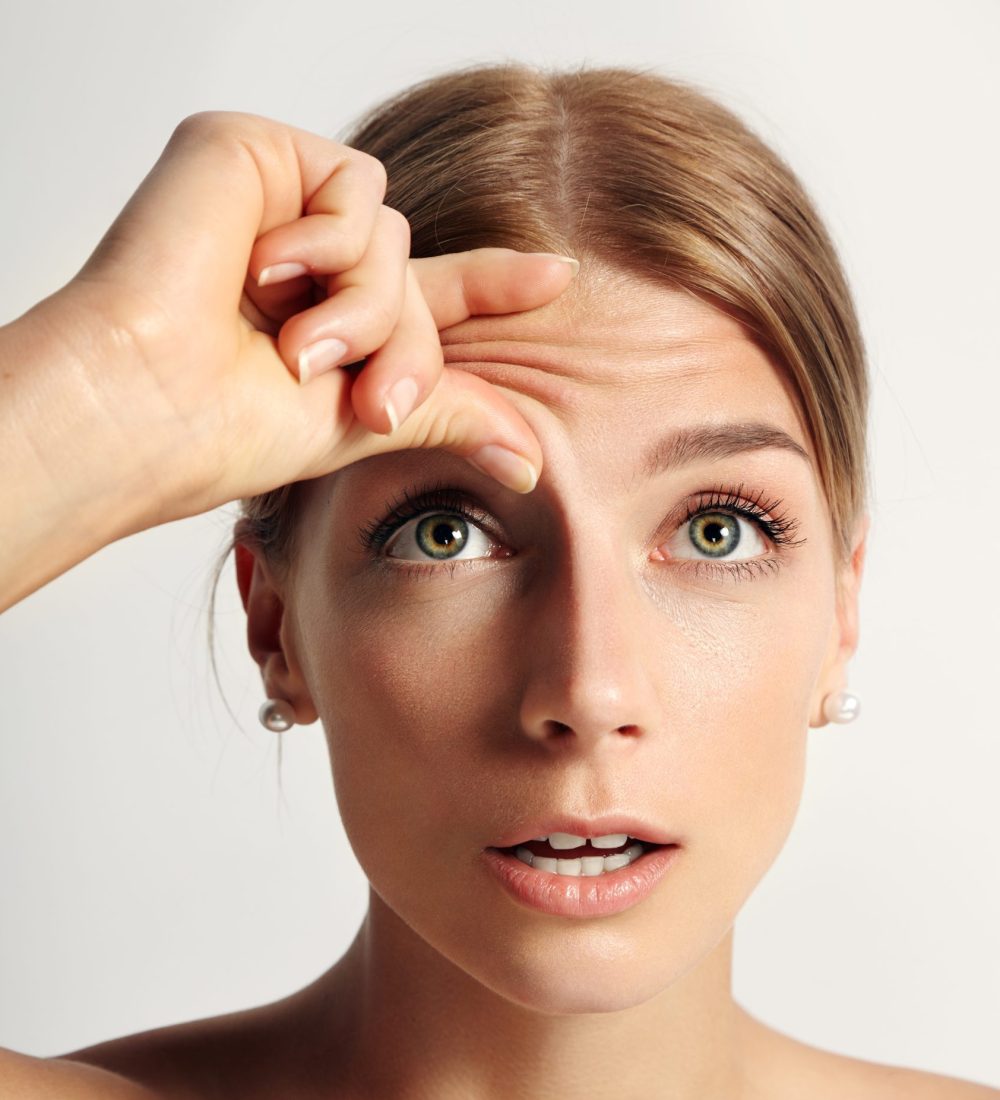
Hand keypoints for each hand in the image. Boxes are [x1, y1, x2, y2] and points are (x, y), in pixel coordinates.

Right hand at [46, 110, 575, 524]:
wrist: (153, 403)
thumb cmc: (232, 428)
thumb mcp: (365, 423)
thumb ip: (452, 412)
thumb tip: (533, 462)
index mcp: (327, 319)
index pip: (427, 294)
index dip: (493, 284)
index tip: (557, 278)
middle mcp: (306, 262)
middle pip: (416, 279)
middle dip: (406, 351)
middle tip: (366, 403)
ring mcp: (280, 208)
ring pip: (393, 238)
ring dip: (361, 308)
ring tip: (294, 347)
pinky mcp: (257, 154)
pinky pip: (355, 188)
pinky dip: (325, 245)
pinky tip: (261, 271)